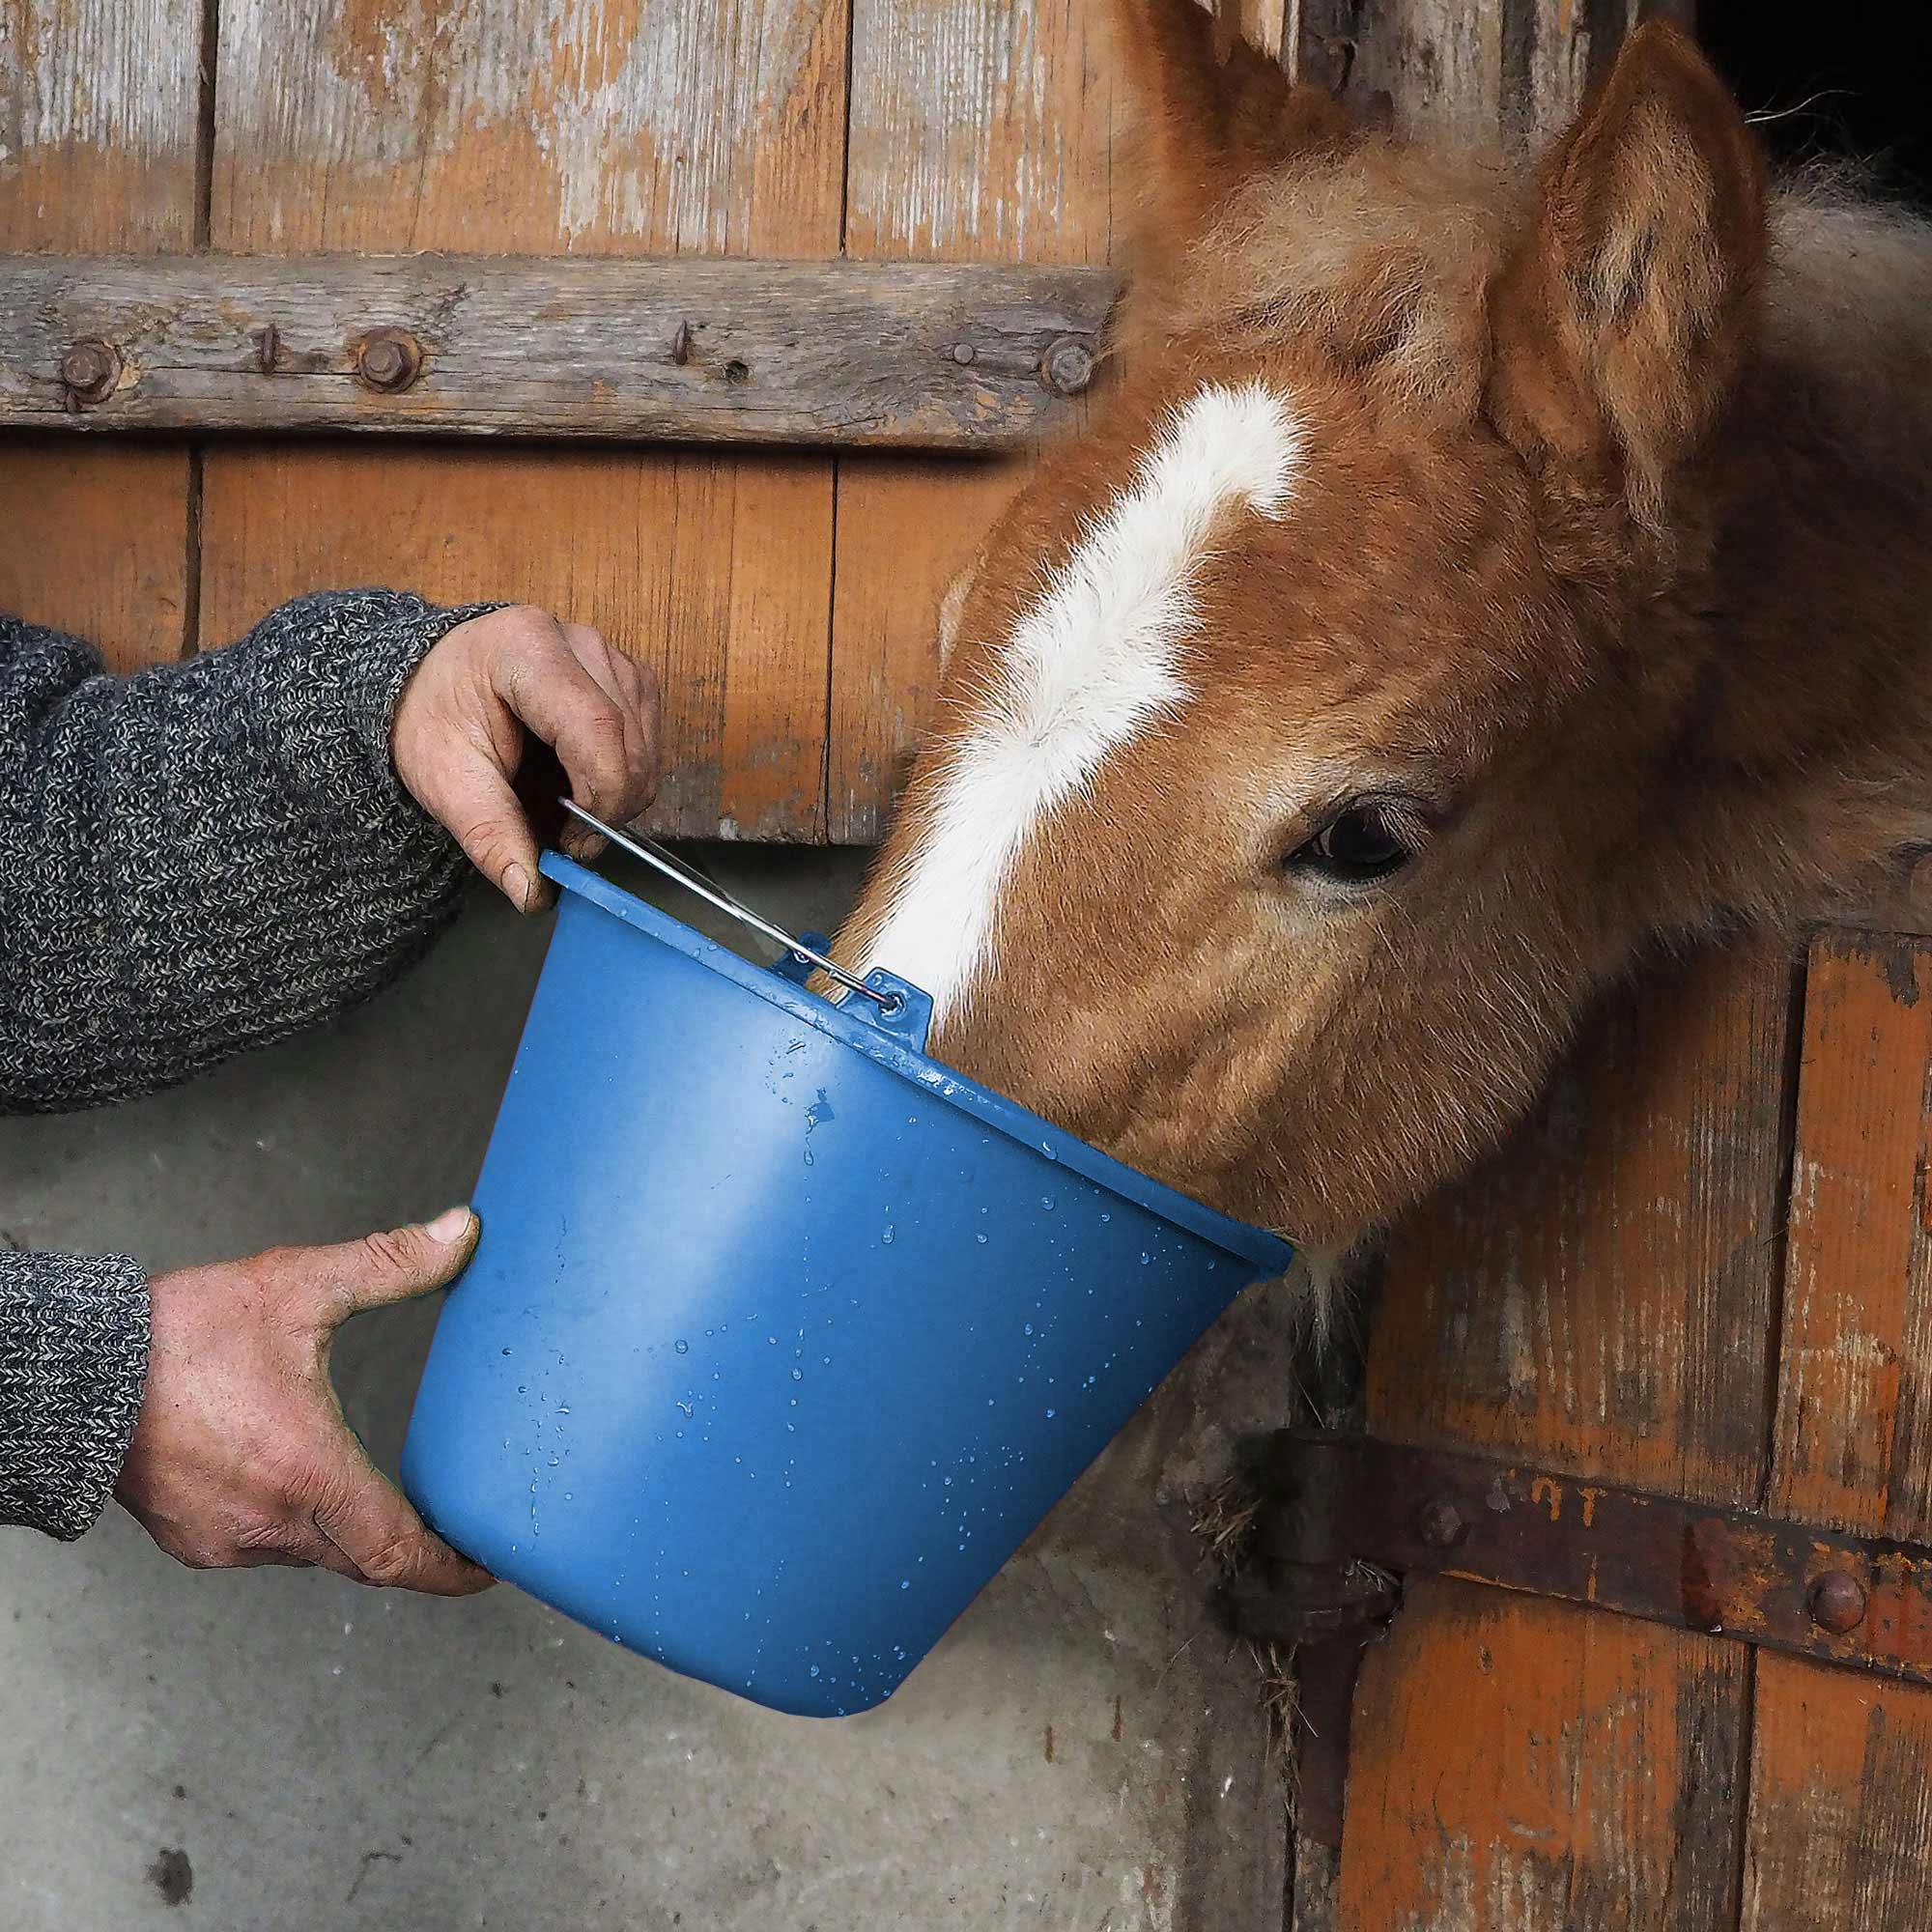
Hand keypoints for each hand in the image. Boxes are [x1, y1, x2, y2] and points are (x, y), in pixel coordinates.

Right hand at [116, 1208, 492, 1595]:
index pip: (398, 1553)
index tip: (485, 1569)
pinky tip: (302, 1480)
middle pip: (363, 1559)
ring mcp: (224, 1540)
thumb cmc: (178, 1333)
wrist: (71, 1371)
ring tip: (381, 1491)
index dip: (449, 1570)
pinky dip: (297, 1522)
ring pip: (314, 1552)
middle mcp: (267, 1523)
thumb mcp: (297, 1284)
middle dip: (411, 1547)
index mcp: (306, 1473)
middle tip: (454, 1532)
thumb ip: (390, 1262)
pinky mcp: (192, 1540)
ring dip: (348, 1527)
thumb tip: (463, 1232)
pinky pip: (265, 1546)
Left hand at [393, 606, 659, 912]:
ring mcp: (607, 655)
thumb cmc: (435, 717)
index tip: (576, 842)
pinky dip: (628, 772)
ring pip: (648, 742)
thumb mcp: (446, 781)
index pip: (596, 726)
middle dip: (612, 804)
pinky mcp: (625, 674)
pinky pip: (650, 735)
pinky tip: (586, 780)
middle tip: (569, 839)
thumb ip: (491, 836)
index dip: (602, 794)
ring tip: (571, 806)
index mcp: (525, 650)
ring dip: (622, 791)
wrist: (430, 680)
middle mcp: (577, 642)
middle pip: (630, 739)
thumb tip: (531, 891)